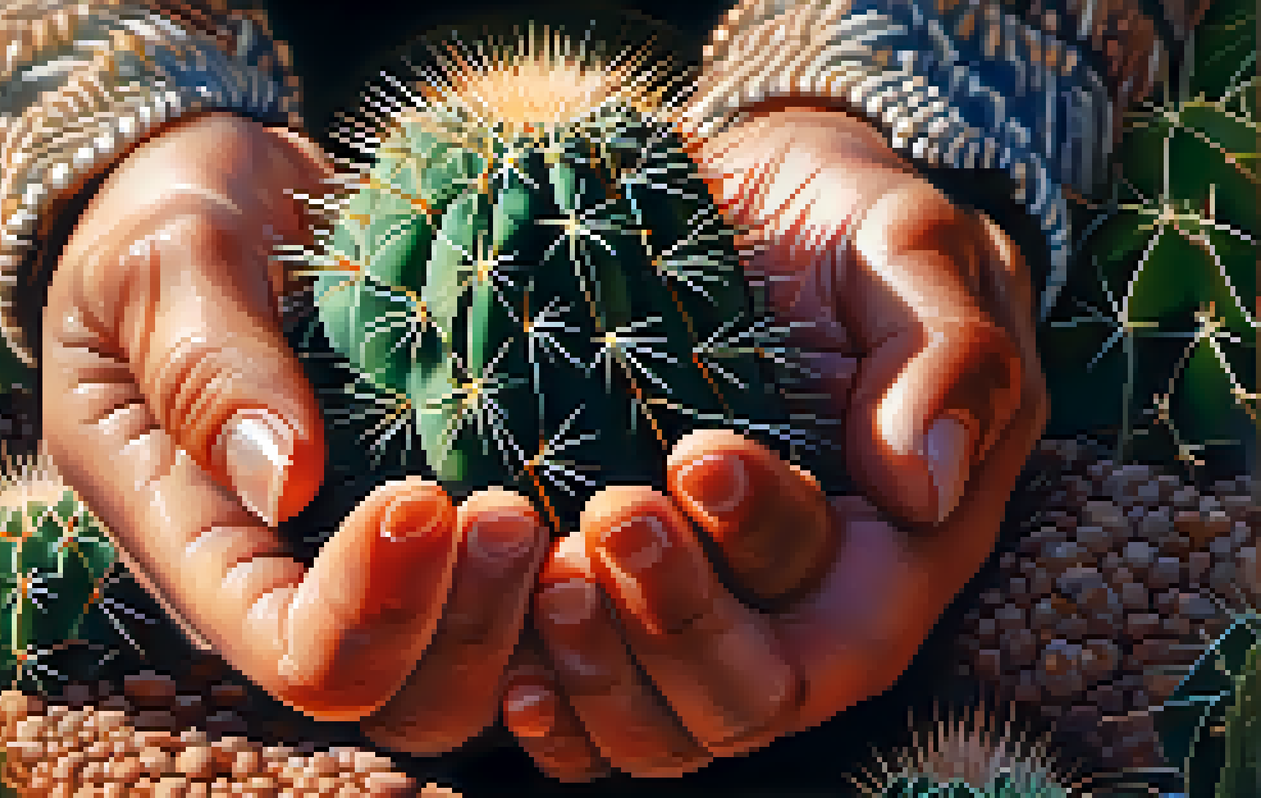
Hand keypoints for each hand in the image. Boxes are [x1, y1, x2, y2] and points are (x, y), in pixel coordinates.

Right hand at [39, 112, 549, 753]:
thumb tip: (285, 481)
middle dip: (467, 630)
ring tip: (569, 516)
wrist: (216, 192)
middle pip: (395, 696)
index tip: (421, 499)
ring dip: (528, 619)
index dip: (370, 611)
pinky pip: (506, 601)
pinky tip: (597, 506)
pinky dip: (560, 582)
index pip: (291, 651)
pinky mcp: (427, 527)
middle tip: (514, 513)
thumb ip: (204, 363)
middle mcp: (279, 579)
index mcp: (192, 539)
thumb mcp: (159, 261)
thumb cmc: (165, 218)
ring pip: (465, 673)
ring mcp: (360, 560)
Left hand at [497, 107, 1049, 780]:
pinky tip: (506, 665)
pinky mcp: (622, 600)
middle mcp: (803, 603)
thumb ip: (949, 354)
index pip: (844, 616)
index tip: (699, 454)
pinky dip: (550, 706)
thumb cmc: (843, 221)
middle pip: (748, 698)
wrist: (742, 196)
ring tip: (544, 573)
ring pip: (663, 729)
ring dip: (597, 672)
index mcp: (897, 543)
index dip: (766, 554)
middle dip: (675, 623)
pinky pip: (589, 710)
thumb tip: (923, 487)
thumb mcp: (913, 248)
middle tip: (608, 515)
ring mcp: (707, 610)